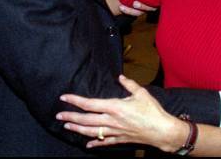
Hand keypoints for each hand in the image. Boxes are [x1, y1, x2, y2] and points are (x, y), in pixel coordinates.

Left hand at [56, 75, 185, 151]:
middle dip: (71, 117)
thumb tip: (121, 77)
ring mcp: (114, 131)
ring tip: (67, 126)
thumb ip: (129, 84)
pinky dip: (94, 143)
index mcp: (115, 107)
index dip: (75, 100)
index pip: (90, 103)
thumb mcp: (142, 93)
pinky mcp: (120, 139)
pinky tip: (87, 144)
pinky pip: (104, 141)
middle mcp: (111, 120)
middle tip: (59, 115)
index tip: (65, 97)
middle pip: (86, 119)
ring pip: (91, 131)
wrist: (161, 130)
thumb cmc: (153, 111)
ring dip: (77, 128)